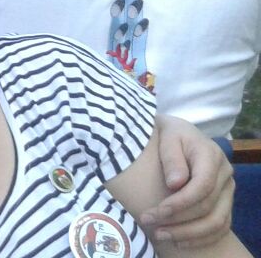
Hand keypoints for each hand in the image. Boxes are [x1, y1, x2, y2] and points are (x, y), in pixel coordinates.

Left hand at [142, 115, 234, 247]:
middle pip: (207, 207)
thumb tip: (176, 183)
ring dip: (188, 233)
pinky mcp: (224, 202)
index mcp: (211, 155)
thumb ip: (171, 156)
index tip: (156, 211)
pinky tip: (179, 242)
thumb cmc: (168, 133)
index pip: (202, 186)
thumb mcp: (166, 135)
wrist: (177, 133)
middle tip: (148, 223)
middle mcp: (225, 174)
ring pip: (217, 221)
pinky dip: (201, 238)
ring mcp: (227, 190)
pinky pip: (221, 227)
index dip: (180, 203)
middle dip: (177, 219)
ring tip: (161, 235)